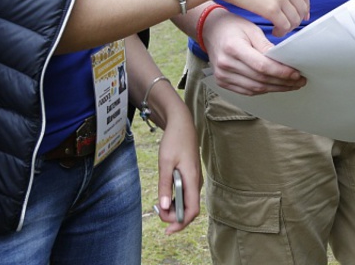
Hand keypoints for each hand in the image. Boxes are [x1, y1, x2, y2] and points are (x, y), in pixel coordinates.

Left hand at [154, 105, 200, 233]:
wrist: (182, 124)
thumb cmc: (174, 141)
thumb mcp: (165, 163)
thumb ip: (165, 186)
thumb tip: (163, 207)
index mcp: (192, 180)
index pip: (192, 210)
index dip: (180, 223)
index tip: (167, 230)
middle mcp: (196, 182)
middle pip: (190, 209)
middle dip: (174, 217)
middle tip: (157, 213)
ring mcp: (194, 179)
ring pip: (187, 202)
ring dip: (174, 209)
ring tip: (159, 206)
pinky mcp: (191, 176)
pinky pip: (186, 195)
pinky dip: (175, 200)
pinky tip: (165, 198)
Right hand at [203, 10, 306, 94]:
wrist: (211, 31)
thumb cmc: (233, 26)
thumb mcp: (251, 29)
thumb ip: (266, 46)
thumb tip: (283, 61)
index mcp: (233, 48)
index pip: (262, 66)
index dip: (281, 72)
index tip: (296, 73)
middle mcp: (226, 64)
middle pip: (260, 79)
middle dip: (283, 82)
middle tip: (300, 81)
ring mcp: (222, 75)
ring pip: (255, 88)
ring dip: (276, 88)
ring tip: (292, 85)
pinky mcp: (222, 82)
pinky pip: (247, 91)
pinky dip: (263, 90)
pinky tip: (276, 86)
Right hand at [213, 0, 309, 36]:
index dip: (304, 7)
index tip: (301, 15)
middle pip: (301, 8)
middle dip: (297, 19)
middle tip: (289, 26)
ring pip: (295, 19)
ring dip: (289, 28)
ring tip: (279, 30)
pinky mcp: (271, 9)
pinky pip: (284, 25)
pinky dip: (282, 31)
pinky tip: (274, 32)